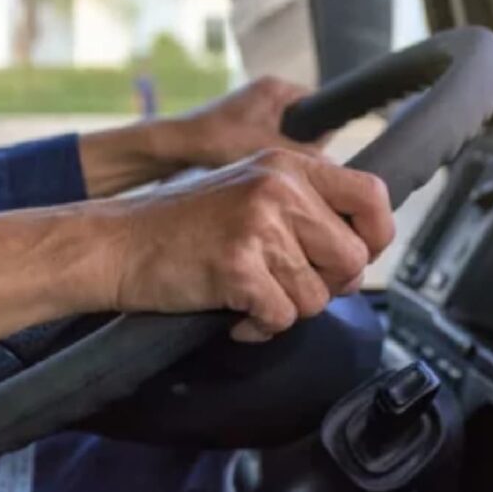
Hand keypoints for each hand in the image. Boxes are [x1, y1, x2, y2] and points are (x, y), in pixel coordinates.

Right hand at [0, 150, 394, 342]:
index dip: (377, 236)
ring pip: (319, 296)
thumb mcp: (252, 191)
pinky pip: (283, 318)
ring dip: (287, 308)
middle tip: (288, 283)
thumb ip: (306, 206)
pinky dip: (260, 326)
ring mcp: (258, 225)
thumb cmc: (185, 226)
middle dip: (328, 285)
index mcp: (289, 165)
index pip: (373, 195)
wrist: (116, 245)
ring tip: (250, 292)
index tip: (355, 256)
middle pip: (353, 259)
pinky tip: (234, 310)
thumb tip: (364, 242)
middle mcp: (280, 188)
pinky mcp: (238, 265)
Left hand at [182, 76, 316, 166]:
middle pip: (306, 122)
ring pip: (288, 133)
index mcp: (277, 87)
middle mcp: (267, 91)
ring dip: (282, 150)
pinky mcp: (244, 122)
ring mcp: (255, 106)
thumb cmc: (214, 140)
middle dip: (301, 144)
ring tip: (266, 162)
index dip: (322, 132)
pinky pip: (270, 138)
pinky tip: (255, 163)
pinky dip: (267, 151)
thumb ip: (304, 155)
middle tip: (287, 161)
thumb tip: (332, 167)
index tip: (314, 154)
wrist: (173, 146)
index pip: (320, 105)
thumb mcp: (267, 149)